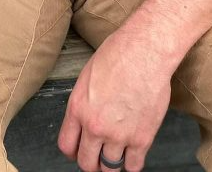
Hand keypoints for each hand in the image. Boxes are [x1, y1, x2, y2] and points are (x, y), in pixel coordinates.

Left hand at [57, 28, 172, 171]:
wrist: (144, 52)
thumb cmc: (117, 55)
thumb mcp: (87, 76)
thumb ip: (84, 103)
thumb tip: (84, 119)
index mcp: (78, 108)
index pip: (67, 145)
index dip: (73, 151)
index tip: (78, 151)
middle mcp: (95, 126)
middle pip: (86, 163)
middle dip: (91, 162)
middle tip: (97, 157)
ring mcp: (118, 135)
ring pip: (109, 169)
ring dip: (111, 164)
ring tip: (115, 154)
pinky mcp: (141, 138)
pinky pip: (133, 166)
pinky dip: (131, 164)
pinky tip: (132, 154)